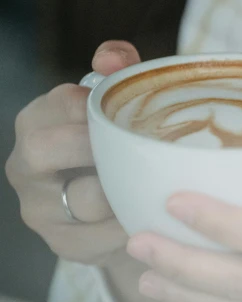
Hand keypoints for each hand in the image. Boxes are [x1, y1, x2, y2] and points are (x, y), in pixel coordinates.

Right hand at [6, 41, 139, 263]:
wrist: (118, 208)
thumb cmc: (118, 145)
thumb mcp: (120, 104)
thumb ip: (120, 70)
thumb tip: (111, 57)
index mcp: (37, 121)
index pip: (62, 101)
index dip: (101, 106)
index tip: (137, 114)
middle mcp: (24, 164)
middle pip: (43, 148)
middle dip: (97, 147)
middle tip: (144, 149)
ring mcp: (38, 209)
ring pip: (82, 198)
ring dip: (124, 190)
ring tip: (158, 182)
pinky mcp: (62, 244)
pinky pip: (98, 238)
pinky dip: (129, 226)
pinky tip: (151, 215)